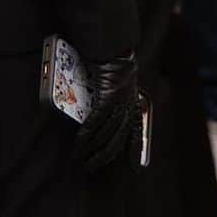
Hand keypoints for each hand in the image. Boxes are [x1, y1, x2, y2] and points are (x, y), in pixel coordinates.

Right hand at [76, 53, 141, 172]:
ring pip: (106, 135)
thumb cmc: (117, 62)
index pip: (136, 132)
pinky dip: (86, 135)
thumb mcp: (123, 83)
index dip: (136, 151)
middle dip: (105, 157)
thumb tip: (107, 110)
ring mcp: (118, 104)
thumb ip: (118, 98)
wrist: (115, 48)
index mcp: (133, 104)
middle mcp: (128, 107)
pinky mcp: (107, 98)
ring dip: (93, 150)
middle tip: (93, 167)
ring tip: (83, 159)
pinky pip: (95, 122)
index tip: (136, 167)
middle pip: (118, 141)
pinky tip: (80, 144)